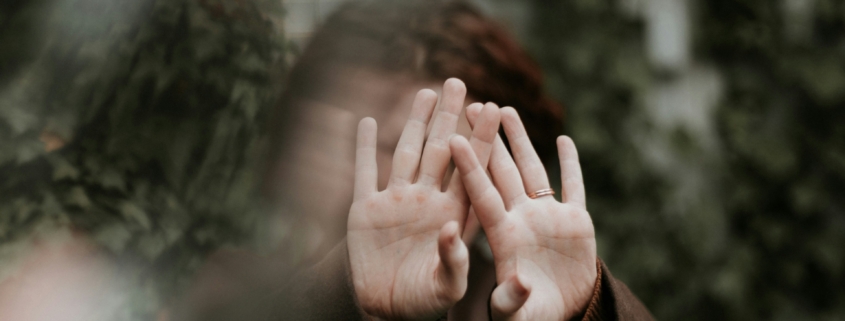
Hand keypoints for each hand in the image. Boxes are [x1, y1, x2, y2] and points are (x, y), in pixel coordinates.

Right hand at [347, 79, 500, 318]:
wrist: (384, 310)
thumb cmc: (424, 302)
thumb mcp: (446, 288)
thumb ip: (455, 262)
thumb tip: (453, 231)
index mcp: (453, 215)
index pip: (471, 170)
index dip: (482, 139)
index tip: (494, 109)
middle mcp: (428, 201)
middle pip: (442, 151)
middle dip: (450, 117)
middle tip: (459, 83)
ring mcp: (397, 202)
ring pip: (408, 153)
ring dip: (415, 123)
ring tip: (427, 92)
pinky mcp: (366, 210)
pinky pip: (365, 172)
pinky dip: (365, 148)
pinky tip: (368, 121)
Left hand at [452, 107, 597, 320]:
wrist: (562, 315)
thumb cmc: (528, 317)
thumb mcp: (515, 314)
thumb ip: (511, 299)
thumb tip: (518, 281)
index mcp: (502, 236)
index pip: (481, 194)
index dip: (470, 166)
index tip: (455, 137)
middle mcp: (521, 219)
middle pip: (501, 171)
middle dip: (489, 138)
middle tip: (472, 104)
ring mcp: (547, 218)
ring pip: (532, 169)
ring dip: (520, 140)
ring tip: (506, 109)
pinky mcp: (576, 222)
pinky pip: (573, 187)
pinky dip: (571, 164)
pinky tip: (564, 140)